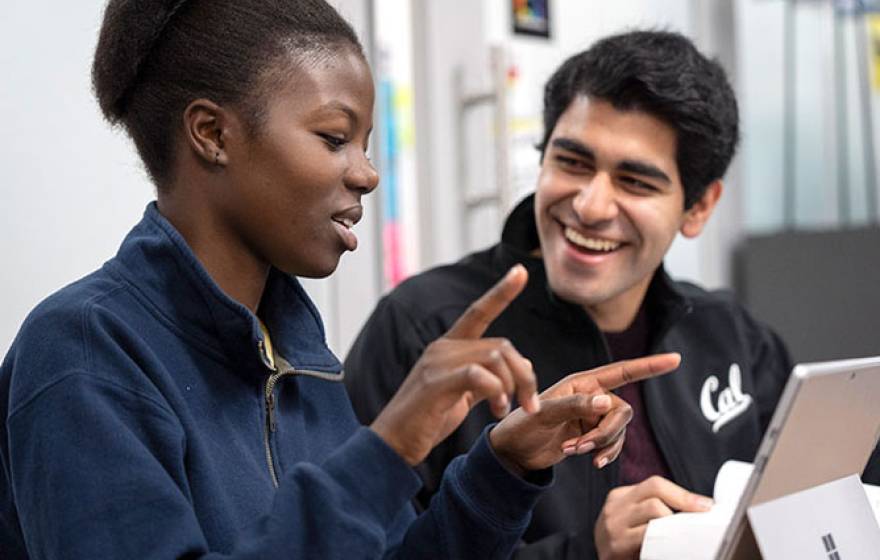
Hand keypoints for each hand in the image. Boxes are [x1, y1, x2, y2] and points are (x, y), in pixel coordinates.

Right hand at [371, 265, 539, 465]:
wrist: (392, 444)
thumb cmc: (426, 421)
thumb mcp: (463, 396)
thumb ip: (489, 377)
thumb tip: (524, 363)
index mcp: (448, 347)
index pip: (478, 312)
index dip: (501, 292)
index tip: (521, 271)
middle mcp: (442, 348)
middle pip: (502, 345)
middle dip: (524, 376)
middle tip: (530, 404)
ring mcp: (437, 363)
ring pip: (495, 357)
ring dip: (514, 386)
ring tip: (507, 410)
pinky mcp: (435, 382)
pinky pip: (479, 375)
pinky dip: (497, 392)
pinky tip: (496, 410)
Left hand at [489, 354, 680, 473]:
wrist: (512, 452)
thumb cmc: (521, 425)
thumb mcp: (545, 413)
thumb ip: (576, 406)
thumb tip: (608, 402)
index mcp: (581, 382)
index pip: (622, 371)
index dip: (649, 365)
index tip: (675, 359)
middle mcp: (591, 396)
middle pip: (622, 411)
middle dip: (606, 432)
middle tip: (581, 448)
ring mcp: (592, 417)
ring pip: (618, 431)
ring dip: (601, 446)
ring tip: (574, 451)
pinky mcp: (592, 435)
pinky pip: (613, 444)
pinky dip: (603, 454)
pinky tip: (585, 459)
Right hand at [594, 476, 712, 559]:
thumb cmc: (623, 545)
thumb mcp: (632, 519)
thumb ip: (653, 508)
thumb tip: (695, 506)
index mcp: (620, 497)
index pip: (655, 484)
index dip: (684, 494)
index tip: (706, 505)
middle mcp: (614, 509)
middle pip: (655, 496)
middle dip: (682, 506)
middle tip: (699, 522)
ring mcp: (613, 527)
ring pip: (654, 514)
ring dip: (674, 526)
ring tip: (684, 536)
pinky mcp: (617, 547)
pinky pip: (648, 540)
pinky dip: (665, 544)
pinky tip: (670, 549)